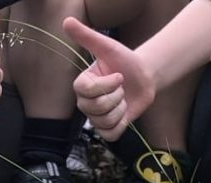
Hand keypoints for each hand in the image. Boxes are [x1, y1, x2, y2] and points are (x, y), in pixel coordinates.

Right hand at [63, 17, 154, 141]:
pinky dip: (122, 124)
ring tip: (123, 99)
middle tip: (121, 88)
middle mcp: (85, 103)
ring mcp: (95, 118)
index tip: (118, 76)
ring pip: (105, 121)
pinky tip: (124, 112)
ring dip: (121, 109)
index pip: (86, 91)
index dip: (106, 85)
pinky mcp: (108, 129)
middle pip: (96, 108)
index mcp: (81, 85)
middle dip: (116, 96)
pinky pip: (111, 134)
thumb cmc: (124, 61)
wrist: (144, 76)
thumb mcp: (107, 47)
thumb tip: (66, 20)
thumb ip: (86, 36)